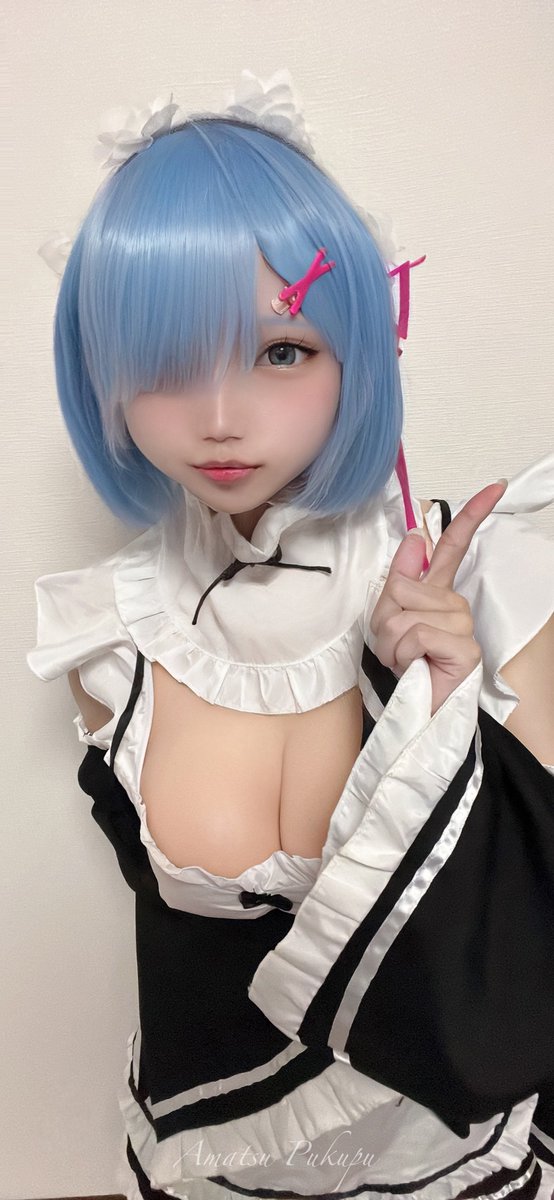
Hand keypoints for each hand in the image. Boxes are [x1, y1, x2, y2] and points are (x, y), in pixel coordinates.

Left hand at [369, 480, 508, 716]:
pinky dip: (405, 655)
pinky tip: (419, 667)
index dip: (472, 514)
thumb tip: (416, 536)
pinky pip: (417, 634)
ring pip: (403, 614)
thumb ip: (401, 579)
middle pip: (402, 587)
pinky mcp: (465, 647)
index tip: (495, 486)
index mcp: (439, 593)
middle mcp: (456, 605)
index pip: (455, 546)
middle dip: (385, 620)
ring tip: (406, 660)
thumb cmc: (408, 669)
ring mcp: (463, 625)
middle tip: (396, 646)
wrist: (419, 712)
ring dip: (391, 642)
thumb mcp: (390, 619)